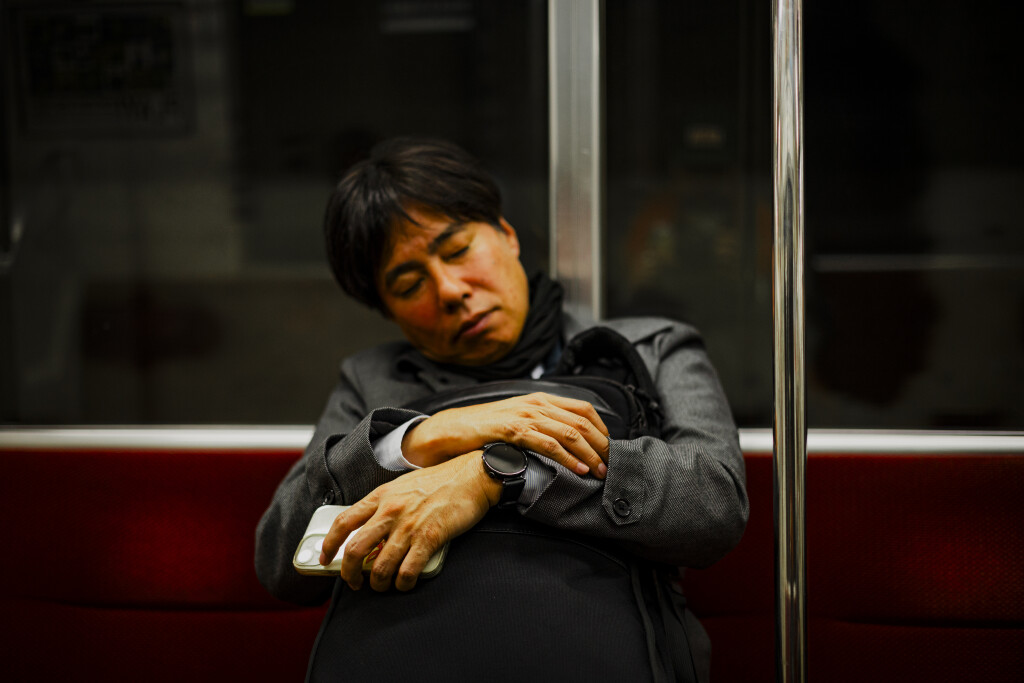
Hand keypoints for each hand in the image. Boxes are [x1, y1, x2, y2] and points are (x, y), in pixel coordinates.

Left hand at [319, 451, 500, 591]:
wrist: (473, 476)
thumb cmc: (441, 481)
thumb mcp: (403, 485)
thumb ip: (384, 505)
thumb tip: (371, 529)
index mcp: (381, 496)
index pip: (343, 522)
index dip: (329, 544)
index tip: (326, 557)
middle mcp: (390, 511)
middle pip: (354, 550)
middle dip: (348, 573)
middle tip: (354, 582)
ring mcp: (409, 526)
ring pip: (379, 567)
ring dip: (377, 583)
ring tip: (382, 585)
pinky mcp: (430, 538)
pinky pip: (407, 571)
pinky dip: (402, 583)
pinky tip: (404, 582)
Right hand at [402, 392, 609, 477]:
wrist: (454, 428)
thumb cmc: (487, 428)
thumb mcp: (519, 419)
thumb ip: (542, 424)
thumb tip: (569, 442)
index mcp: (541, 399)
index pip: (584, 409)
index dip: (602, 430)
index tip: (610, 449)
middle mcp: (537, 403)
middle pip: (583, 422)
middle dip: (601, 446)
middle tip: (610, 465)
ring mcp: (526, 415)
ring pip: (570, 433)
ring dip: (590, 455)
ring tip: (599, 472)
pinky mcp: (514, 430)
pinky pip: (549, 444)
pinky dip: (568, 459)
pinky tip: (578, 470)